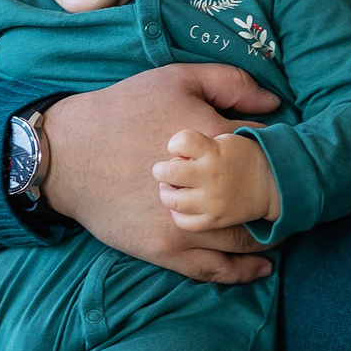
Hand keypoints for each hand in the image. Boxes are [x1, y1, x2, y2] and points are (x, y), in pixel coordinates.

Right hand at [39, 65, 279, 284]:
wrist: (66, 153)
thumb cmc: (121, 110)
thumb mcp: (175, 79)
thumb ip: (230, 84)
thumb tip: (274, 106)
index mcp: (214, 141)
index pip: (269, 151)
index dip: (278, 154)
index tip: (278, 157)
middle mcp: (207, 189)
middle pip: (265, 202)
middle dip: (279, 199)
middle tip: (285, 196)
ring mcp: (187, 224)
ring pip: (247, 240)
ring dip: (269, 236)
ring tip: (276, 228)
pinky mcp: (166, 249)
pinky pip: (215, 269)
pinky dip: (243, 271)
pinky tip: (261, 268)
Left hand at [155, 130, 278, 231]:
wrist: (273, 183)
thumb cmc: (241, 158)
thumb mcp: (224, 140)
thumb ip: (198, 145)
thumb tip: (172, 159)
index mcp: (213, 152)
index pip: (180, 141)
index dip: (175, 143)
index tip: (180, 148)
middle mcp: (211, 176)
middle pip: (168, 172)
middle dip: (161, 170)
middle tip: (165, 171)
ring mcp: (212, 200)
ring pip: (172, 200)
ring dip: (167, 192)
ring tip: (172, 188)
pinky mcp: (215, 219)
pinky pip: (184, 222)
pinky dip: (178, 214)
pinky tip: (182, 206)